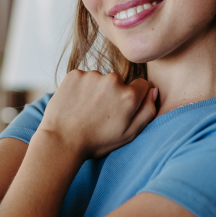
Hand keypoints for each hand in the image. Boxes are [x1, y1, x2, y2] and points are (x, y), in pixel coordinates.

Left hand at [39, 70, 157, 159]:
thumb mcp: (129, 134)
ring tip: (85, 111)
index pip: (141, 86)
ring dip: (96, 91)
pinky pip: (83, 78)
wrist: (61, 141)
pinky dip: (80, 88)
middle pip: (120, 82)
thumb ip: (147, 111)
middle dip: (113, 94)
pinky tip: (75, 104)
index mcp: (129, 96)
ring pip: (100, 80)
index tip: (119, 111)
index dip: (132, 99)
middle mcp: (113, 80)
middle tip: (100, 115)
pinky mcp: (74, 74)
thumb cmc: (96, 142)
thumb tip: (154, 90)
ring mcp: (92, 75)